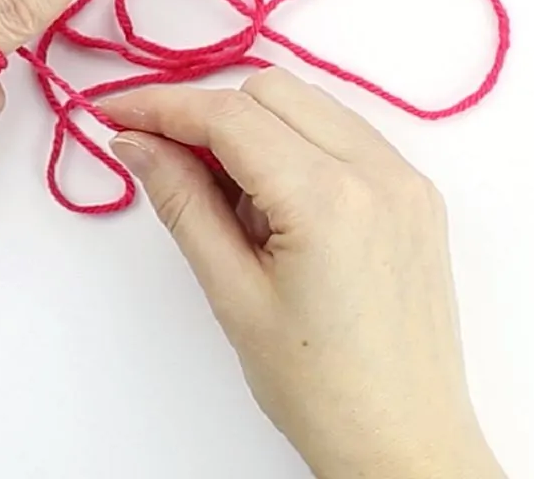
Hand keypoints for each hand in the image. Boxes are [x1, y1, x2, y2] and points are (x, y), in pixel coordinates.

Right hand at [101, 70, 502, 478]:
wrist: (403, 441)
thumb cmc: (318, 387)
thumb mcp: (233, 295)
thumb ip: (182, 204)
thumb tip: (135, 142)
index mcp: (329, 199)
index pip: (229, 115)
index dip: (162, 106)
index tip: (114, 115)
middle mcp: (378, 173)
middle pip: (272, 91)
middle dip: (211, 116)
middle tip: (169, 168)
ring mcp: (407, 180)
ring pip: (312, 105)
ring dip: (258, 128)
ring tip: (232, 205)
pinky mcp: (419, 196)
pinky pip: (348, 137)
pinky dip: (301, 148)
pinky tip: (278, 208)